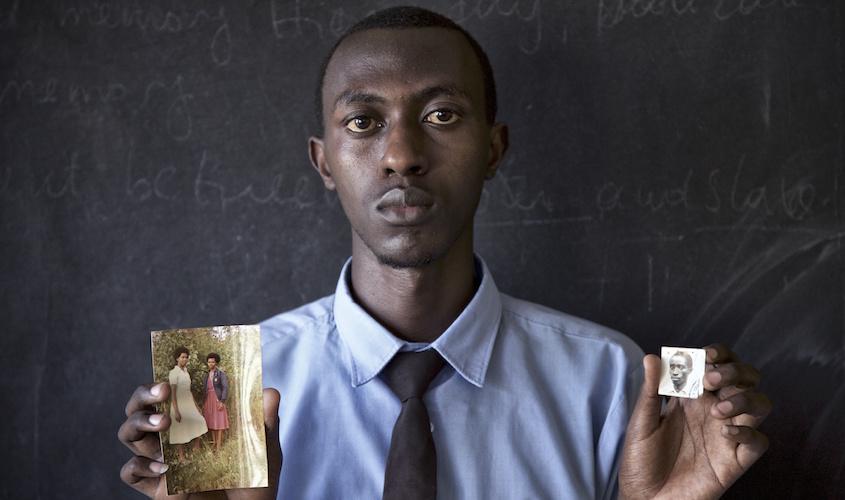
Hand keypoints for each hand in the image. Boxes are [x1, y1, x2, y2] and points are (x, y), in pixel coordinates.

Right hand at [118, 382, 281, 498]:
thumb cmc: (252, 482)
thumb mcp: (264, 447)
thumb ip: (265, 420)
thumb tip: (270, 392)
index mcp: (192, 421)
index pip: (170, 393)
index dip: (166, 377)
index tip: (175, 368)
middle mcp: (171, 437)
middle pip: (139, 407)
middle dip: (143, 393)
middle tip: (164, 389)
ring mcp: (160, 460)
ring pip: (129, 433)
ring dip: (140, 421)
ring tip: (163, 422)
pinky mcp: (156, 487)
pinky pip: (130, 472)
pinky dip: (139, 464)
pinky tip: (163, 465)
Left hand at [619, 344, 771, 499]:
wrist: (645, 499)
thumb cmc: (641, 460)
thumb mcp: (641, 423)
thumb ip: (650, 391)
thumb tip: (653, 357)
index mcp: (693, 397)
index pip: (718, 364)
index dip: (719, 353)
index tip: (705, 354)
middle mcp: (714, 411)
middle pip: (746, 379)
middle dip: (735, 371)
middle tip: (710, 380)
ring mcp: (727, 435)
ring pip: (759, 405)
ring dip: (744, 399)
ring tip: (718, 410)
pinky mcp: (735, 461)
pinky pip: (759, 442)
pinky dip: (749, 433)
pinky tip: (725, 433)